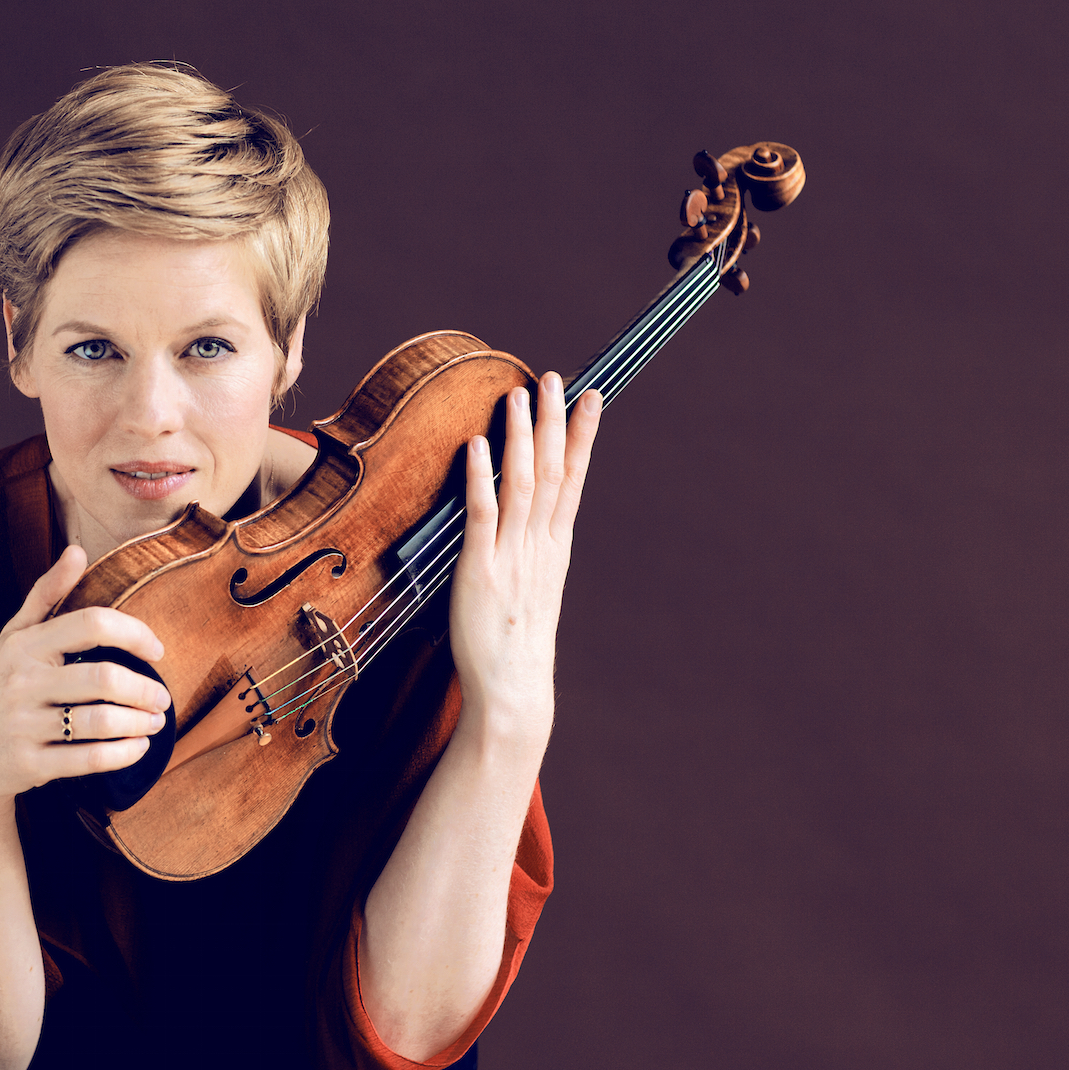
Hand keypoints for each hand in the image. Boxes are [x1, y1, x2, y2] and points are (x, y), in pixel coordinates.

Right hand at [0, 545, 172, 803]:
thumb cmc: (0, 690)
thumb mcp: (13, 640)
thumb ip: (47, 596)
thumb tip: (77, 550)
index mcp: (23, 645)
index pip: (91, 623)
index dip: (134, 633)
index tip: (156, 651)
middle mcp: (19, 682)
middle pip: (103, 678)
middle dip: (144, 689)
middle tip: (162, 699)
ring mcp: (22, 725)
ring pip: (100, 722)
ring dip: (140, 723)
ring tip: (155, 722)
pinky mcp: (28, 765)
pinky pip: (89, 760)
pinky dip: (124, 754)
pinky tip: (139, 748)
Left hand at [449, 373, 600, 737]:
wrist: (513, 692)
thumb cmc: (514, 645)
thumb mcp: (531, 589)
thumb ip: (528, 550)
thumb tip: (520, 520)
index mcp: (554, 549)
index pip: (572, 480)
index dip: (582, 436)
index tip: (590, 397)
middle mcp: (539, 547)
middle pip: (552, 473)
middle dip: (554, 422)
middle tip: (553, 378)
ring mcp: (512, 558)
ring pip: (521, 485)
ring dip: (520, 438)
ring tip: (518, 396)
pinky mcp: (480, 573)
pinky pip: (481, 516)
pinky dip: (481, 478)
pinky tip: (478, 447)